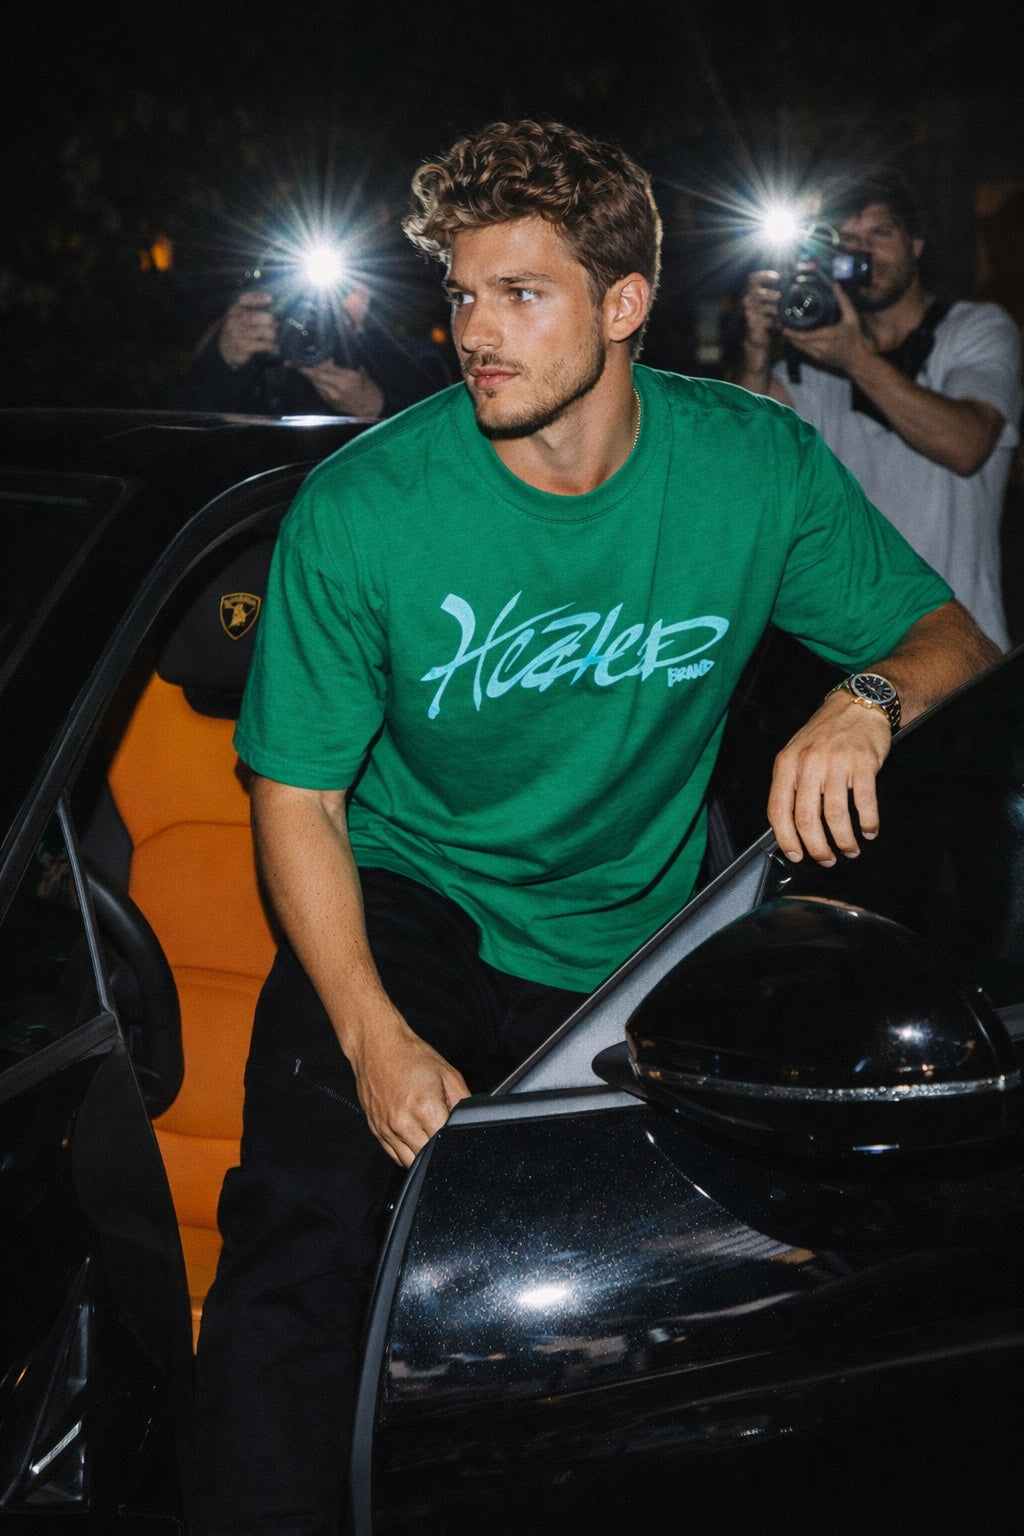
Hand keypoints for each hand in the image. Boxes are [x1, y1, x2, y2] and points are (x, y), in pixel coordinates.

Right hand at [217, 290, 277, 367]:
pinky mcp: (242, 346)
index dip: (257, 297)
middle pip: (253, 316)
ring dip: (271, 333)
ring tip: (273, 335)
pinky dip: (270, 345)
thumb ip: (253, 311)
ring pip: (259, 331)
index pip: (244, 299)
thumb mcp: (241, 316)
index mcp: (234, 309)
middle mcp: (233, 320)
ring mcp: (236, 333)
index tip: (271, 298)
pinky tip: (273, 346)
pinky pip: (260, 344)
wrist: (225, 347)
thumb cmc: (239, 328)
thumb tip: (277, 310)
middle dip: (268, 319)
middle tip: (275, 323)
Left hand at [294, 359, 383, 416]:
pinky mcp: (330, 402)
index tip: (300, 357)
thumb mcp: (359, 372)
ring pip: (315, 383)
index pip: (326, 368)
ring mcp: (333, 396)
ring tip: (297, 366)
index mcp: (348, 378)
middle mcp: (339, 387)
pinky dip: (315, 382)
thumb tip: (328, 358)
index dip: (312, 363)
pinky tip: (310, 376)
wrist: (371, 407)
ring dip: (307, 375)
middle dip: (303, 369)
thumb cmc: (368, 387)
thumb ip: (344, 365)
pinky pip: (319, 389)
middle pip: (316, 376)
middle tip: (290, 362)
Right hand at [350, 1022, 470, 1167]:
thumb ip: (463, 1102)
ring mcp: (387, 1129)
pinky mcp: (376, 1131)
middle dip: (440, 1145)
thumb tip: (469, 1121)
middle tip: (440, 1125)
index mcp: (425, 1107)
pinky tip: (413, 1134)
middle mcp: (403, 1122)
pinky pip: (395, 1156)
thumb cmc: (410, 1056)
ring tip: (426, 1129)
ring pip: (411, 1162)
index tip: (455, 1129)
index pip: (448, 1141)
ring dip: (423, 1152)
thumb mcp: (448, 1074)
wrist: (377, 1046)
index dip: (455, 1137)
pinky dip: (407, 1151)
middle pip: (430, 1155)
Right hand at [742, 270, 782, 354]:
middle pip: (758, 293)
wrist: (759, 336)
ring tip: (782, 313)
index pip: (753, 279)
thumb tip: (798, 272)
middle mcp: (749, 301)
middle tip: (781, 298)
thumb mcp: (772, 301)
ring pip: (763, 307)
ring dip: (775, 309)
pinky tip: (779, 325)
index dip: (764, 275)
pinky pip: (766, 320)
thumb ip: (779, 289)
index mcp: (753, 292)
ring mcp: (750, 313)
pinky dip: (775, 322)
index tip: (778, 278)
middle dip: (772, 295)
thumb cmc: (769, 315)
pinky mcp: (753, 323)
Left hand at [767, 690, 891, 864]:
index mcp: (787, 764)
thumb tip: (791, 828)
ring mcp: (836, 762)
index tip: (795, 856)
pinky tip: (869, 831)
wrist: (858, 704)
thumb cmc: (826, 734)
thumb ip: (792, 785)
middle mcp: (808, 763)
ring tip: (850, 850)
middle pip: (806, 818)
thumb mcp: (798, 754)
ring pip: (835, 815)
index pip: (778, 810)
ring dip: (844, 841)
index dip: (786, 839)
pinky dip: (868, 823)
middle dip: (817, 847)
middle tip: (826, 859)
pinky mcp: (863, 762)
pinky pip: (864, 802)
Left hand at [781, 283, 870, 375]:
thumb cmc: (855, 337)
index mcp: (827, 336)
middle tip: (779, 324)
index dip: (792, 333)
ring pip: (800, 347)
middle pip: (799, 342)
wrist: (856, 360)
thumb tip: (835, 285)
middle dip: (788, 334)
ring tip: (783, 329)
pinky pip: (804, 351)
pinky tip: (793, 336)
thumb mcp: (852, 318)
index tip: (783, 326)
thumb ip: (844, 302)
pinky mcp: (817, 359)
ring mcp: (818, 355)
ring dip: (791, 339)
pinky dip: (798, 344)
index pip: (804, 336)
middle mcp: (820, 347)